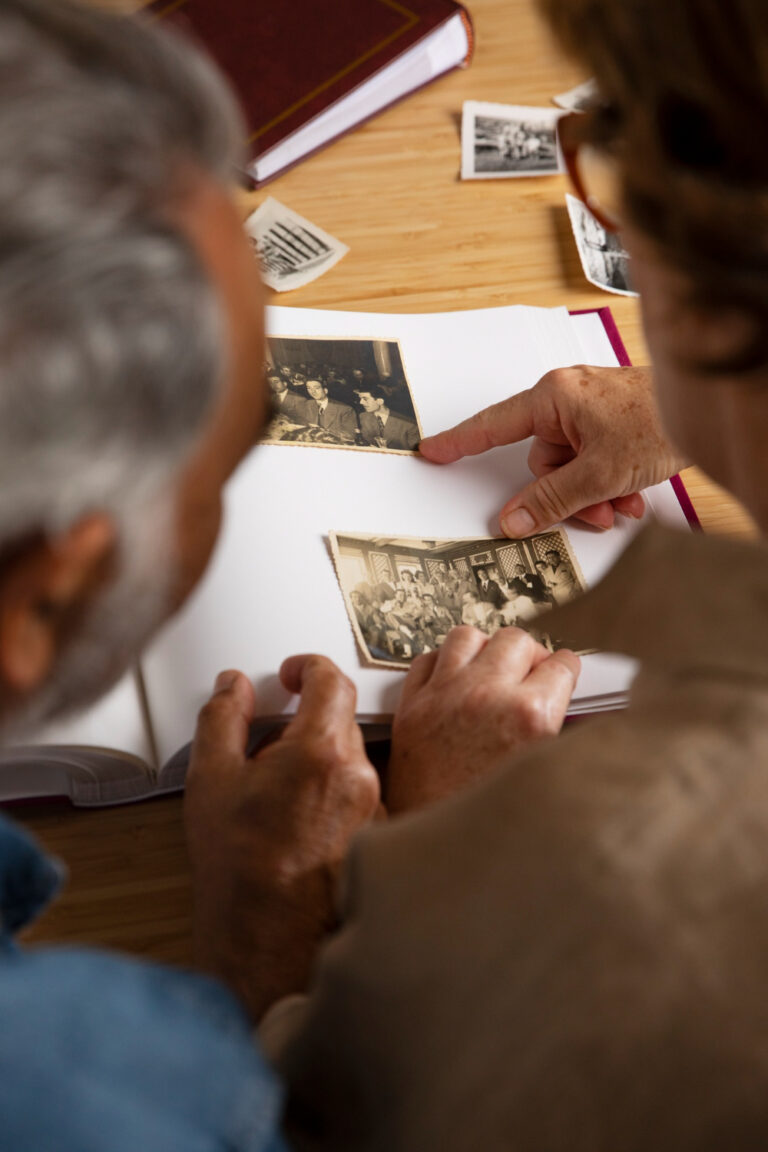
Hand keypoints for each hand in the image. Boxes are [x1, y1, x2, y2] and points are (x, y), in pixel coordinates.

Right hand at [184, 656, 379, 1021]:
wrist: (271, 941)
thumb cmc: (243, 870)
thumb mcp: (211, 779)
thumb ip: (223, 718)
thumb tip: (234, 687)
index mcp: (322, 752)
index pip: (332, 679)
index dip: (308, 666)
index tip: (292, 673)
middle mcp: (359, 776)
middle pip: (341, 719)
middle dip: (306, 719)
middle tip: (269, 742)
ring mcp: (374, 808)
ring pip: (349, 759)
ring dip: (317, 759)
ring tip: (276, 792)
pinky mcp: (378, 835)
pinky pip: (356, 794)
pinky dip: (330, 793)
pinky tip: (296, 822)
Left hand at [387, 625, 579, 813]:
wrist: (437, 854)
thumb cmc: (491, 824)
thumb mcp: (543, 775)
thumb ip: (556, 730)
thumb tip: (564, 702)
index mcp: (530, 716)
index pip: (561, 663)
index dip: (565, 669)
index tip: (561, 673)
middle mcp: (487, 696)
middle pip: (517, 639)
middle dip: (528, 654)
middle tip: (527, 673)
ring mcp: (445, 696)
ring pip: (469, 636)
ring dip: (483, 649)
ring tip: (488, 669)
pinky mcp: (412, 706)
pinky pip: (427, 658)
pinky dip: (442, 663)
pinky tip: (452, 680)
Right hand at [419, 366, 686, 535]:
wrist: (709, 405)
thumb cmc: (659, 421)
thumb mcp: (600, 472)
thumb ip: (552, 499)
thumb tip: (512, 520)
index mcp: (554, 397)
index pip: (493, 425)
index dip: (460, 442)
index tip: (432, 450)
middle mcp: (568, 398)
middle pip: (543, 462)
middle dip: (568, 495)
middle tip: (596, 513)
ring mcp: (591, 410)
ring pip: (572, 468)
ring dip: (594, 494)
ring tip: (624, 503)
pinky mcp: (611, 421)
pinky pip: (593, 460)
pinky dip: (609, 481)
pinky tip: (633, 493)